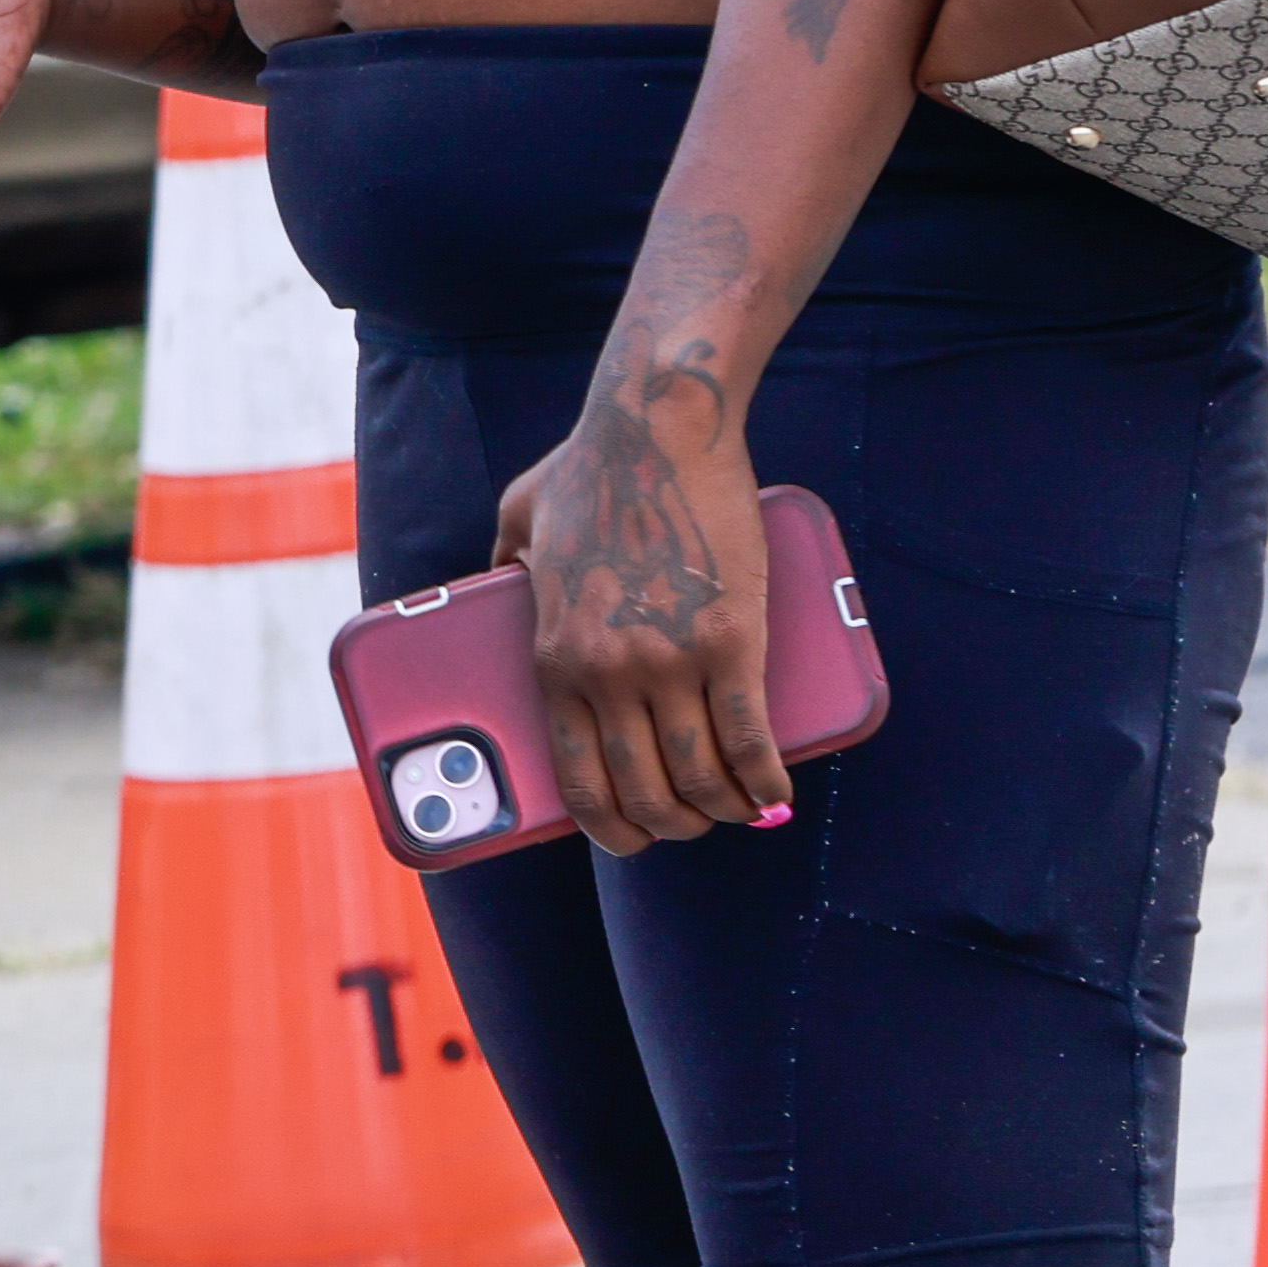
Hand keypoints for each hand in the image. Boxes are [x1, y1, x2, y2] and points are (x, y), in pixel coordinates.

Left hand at [502, 396, 786, 850]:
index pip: (576, 778)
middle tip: (693, 826)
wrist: (658, 429)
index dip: (609, 825)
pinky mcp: (733, 641)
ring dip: (723, 811)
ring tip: (740, 813)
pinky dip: (766, 779)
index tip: (629, 837)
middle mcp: (606, 673)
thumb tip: (492, 582)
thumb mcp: (516, 522)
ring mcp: (669, 661)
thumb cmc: (590, 468)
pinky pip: (751, 739)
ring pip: (700, 776)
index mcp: (553, 657)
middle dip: (672, 826)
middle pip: (643, 791)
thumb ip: (501, 564)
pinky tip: (775, 793)